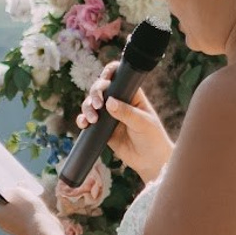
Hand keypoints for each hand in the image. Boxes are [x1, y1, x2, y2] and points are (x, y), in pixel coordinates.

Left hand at [0, 187, 51, 234]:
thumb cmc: (27, 211)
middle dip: (4, 190)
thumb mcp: (20, 192)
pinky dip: (23, 205)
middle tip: (10, 179)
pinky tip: (31, 196)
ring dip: (16, 198)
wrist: (43, 233)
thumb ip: (17, 186)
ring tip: (23, 185)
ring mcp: (11, 226)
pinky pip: (20, 214)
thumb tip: (19, 184)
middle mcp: (0, 220)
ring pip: (10, 208)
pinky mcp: (22, 228)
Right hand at [74, 64, 174, 185]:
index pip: (119, 77)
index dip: (109, 73)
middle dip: (95, 93)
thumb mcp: (142, 123)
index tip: (104, 78)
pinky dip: (83, 119)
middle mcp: (119, 102)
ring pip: (91, 103)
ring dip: (87, 107)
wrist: (150, 161)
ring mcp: (109, 115)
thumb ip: (126, 113)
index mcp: (132, 95)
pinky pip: (88, 120)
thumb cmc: (153, 138)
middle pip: (100, 89)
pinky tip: (83, 123)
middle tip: (97, 105)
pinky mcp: (102, 128)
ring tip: (93, 119)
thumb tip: (109, 102)